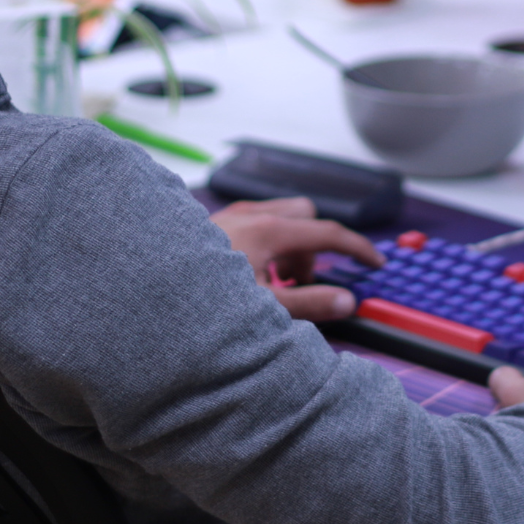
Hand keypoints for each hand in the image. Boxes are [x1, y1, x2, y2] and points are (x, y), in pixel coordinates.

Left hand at [210, 198, 383, 320]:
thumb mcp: (264, 309)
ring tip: (272, 285)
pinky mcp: (213, 224)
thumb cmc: (202, 301)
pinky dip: (266, 245)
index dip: (358, 248)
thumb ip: (310, 304)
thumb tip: (347, 302)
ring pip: (279, 217)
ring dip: (289, 246)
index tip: (376, 263)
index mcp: (269, 231)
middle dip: (314, 247)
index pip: (329, 232)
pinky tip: (247, 277)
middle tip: (301, 283)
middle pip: (306, 216)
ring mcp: (231, 216)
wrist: (146, 289)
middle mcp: (252, 215)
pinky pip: (255, 223)